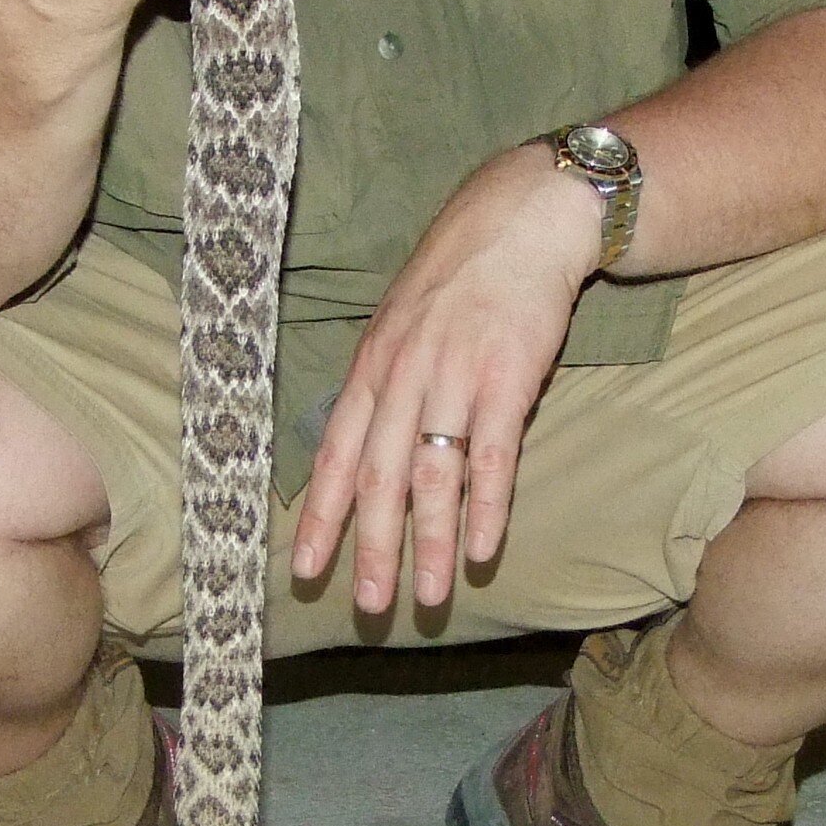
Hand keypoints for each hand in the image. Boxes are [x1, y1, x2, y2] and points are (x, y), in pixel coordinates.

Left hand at [291, 144, 606, 613]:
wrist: (521, 220)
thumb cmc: (460, 278)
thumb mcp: (400, 324)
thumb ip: (383, 386)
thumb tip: (360, 449)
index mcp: (372, 367)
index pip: (335, 453)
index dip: (320, 514)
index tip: (304, 569)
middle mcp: (404, 376)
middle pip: (378, 476)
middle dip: (370, 547)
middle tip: (367, 605)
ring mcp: (455, 376)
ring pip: (432, 475)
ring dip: (427, 542)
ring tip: (425, 597)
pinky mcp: (508, 377)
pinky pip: (492, 455)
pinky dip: (485, 506)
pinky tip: (480, 549)